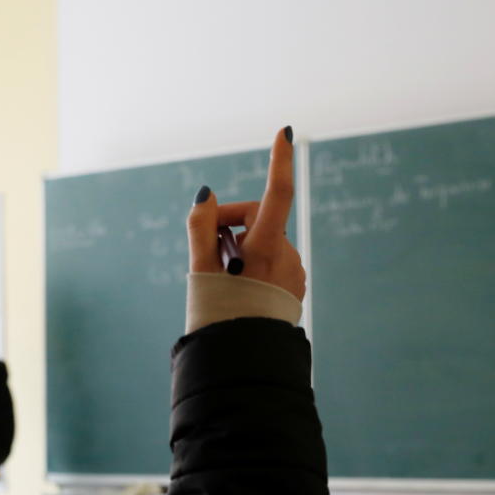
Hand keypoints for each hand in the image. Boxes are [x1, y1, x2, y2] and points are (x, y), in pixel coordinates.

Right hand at [187, 127, 305, 300]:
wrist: (243, 362)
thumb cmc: (217, 316)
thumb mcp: (200, 270)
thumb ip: (200, 228)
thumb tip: (206, 194)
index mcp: (264, 249)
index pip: (276, 194)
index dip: (280, 160)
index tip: (285, 132)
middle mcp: (286, 256)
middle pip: (259, 218)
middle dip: (231, 223)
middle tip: (206, 249)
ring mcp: (294, 272)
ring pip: (264, 241)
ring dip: (241, 248)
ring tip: (222, 279)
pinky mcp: (295, 286)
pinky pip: (272, 261)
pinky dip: (253, 264)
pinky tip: (239, 289)